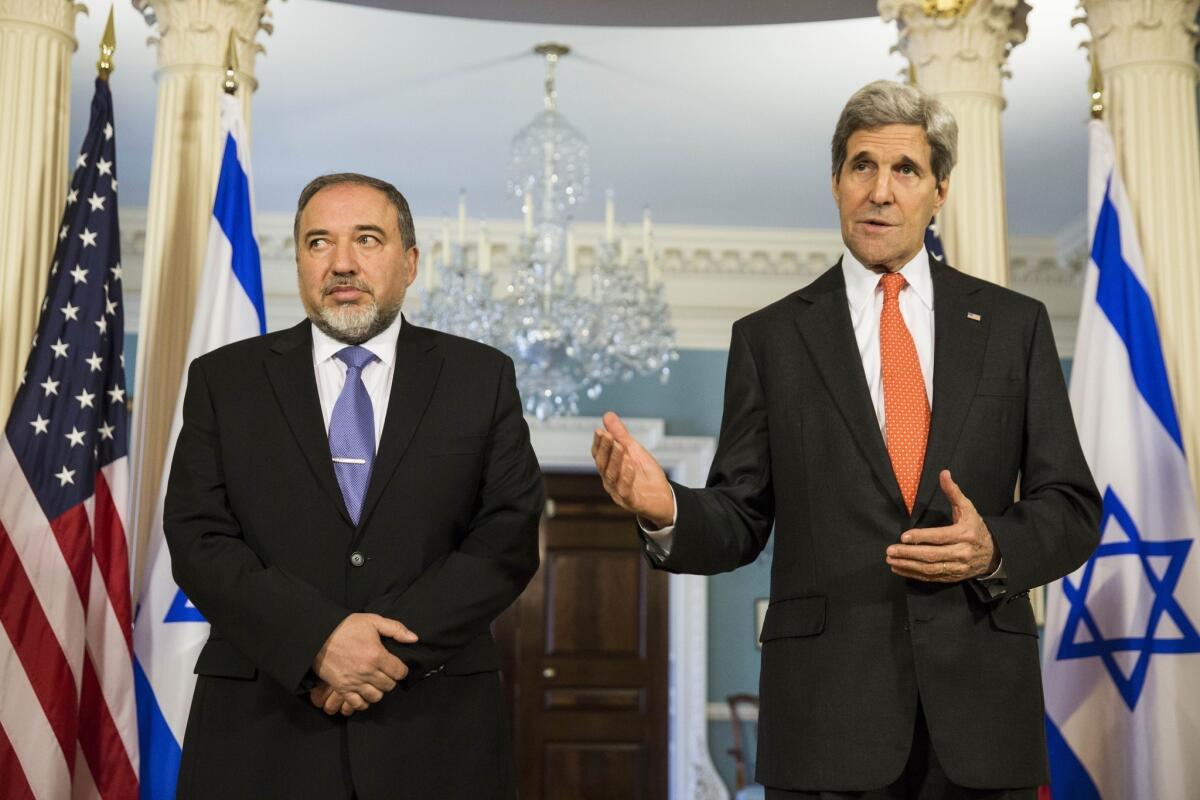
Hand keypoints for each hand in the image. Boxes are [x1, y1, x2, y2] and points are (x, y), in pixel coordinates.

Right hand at [312, 613, 416, 711]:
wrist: (318, 635)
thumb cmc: (346, 627)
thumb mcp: (373, 621)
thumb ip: (396, 629)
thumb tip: (414, 639)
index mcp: (377, 655)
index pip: (399, 672)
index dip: (401, 669)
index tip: (397, 666)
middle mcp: (367, 672)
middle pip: (389, 686)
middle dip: (391, 679)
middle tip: (386, 673)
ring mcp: (354, 682)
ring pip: (376, 696)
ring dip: (379, 691)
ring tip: (376, 682)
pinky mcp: (341, 688)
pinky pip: (357, 704)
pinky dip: (364, 702)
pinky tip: (364, 693)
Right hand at [591, 412, 674, 528]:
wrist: (663, 497)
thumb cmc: (646, 475)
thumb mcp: (634, 450)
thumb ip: (620, 434)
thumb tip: (607, 415)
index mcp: (609, 468)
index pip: (599, 455)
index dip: (598, 443)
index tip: (599, 430)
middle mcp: (610, 481)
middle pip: (602, 465)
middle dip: (605, 449)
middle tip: (607, 434)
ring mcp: (619, 492)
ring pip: (612, 476)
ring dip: (615, 460)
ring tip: (619, 445)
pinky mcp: (631, 502)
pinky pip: (625, 491)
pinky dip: (626, 478)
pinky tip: (630, 465)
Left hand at [886, 470, 998, 582]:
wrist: (993, 554)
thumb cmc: (976, 527)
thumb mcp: (968, 508)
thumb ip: (954, 492)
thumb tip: (944, 473)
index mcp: (965, 534)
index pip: (940, 537)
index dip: (921, 537)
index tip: (903, 536)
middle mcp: (962, 552)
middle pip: (932, 555)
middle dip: (909, 554)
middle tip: (890, 550)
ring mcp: (958, 567)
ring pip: (931, 569)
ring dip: (908, 566)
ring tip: (891, 560)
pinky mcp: (953, 577)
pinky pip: (932, 578)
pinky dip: (914, 574)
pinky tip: (899, 568)